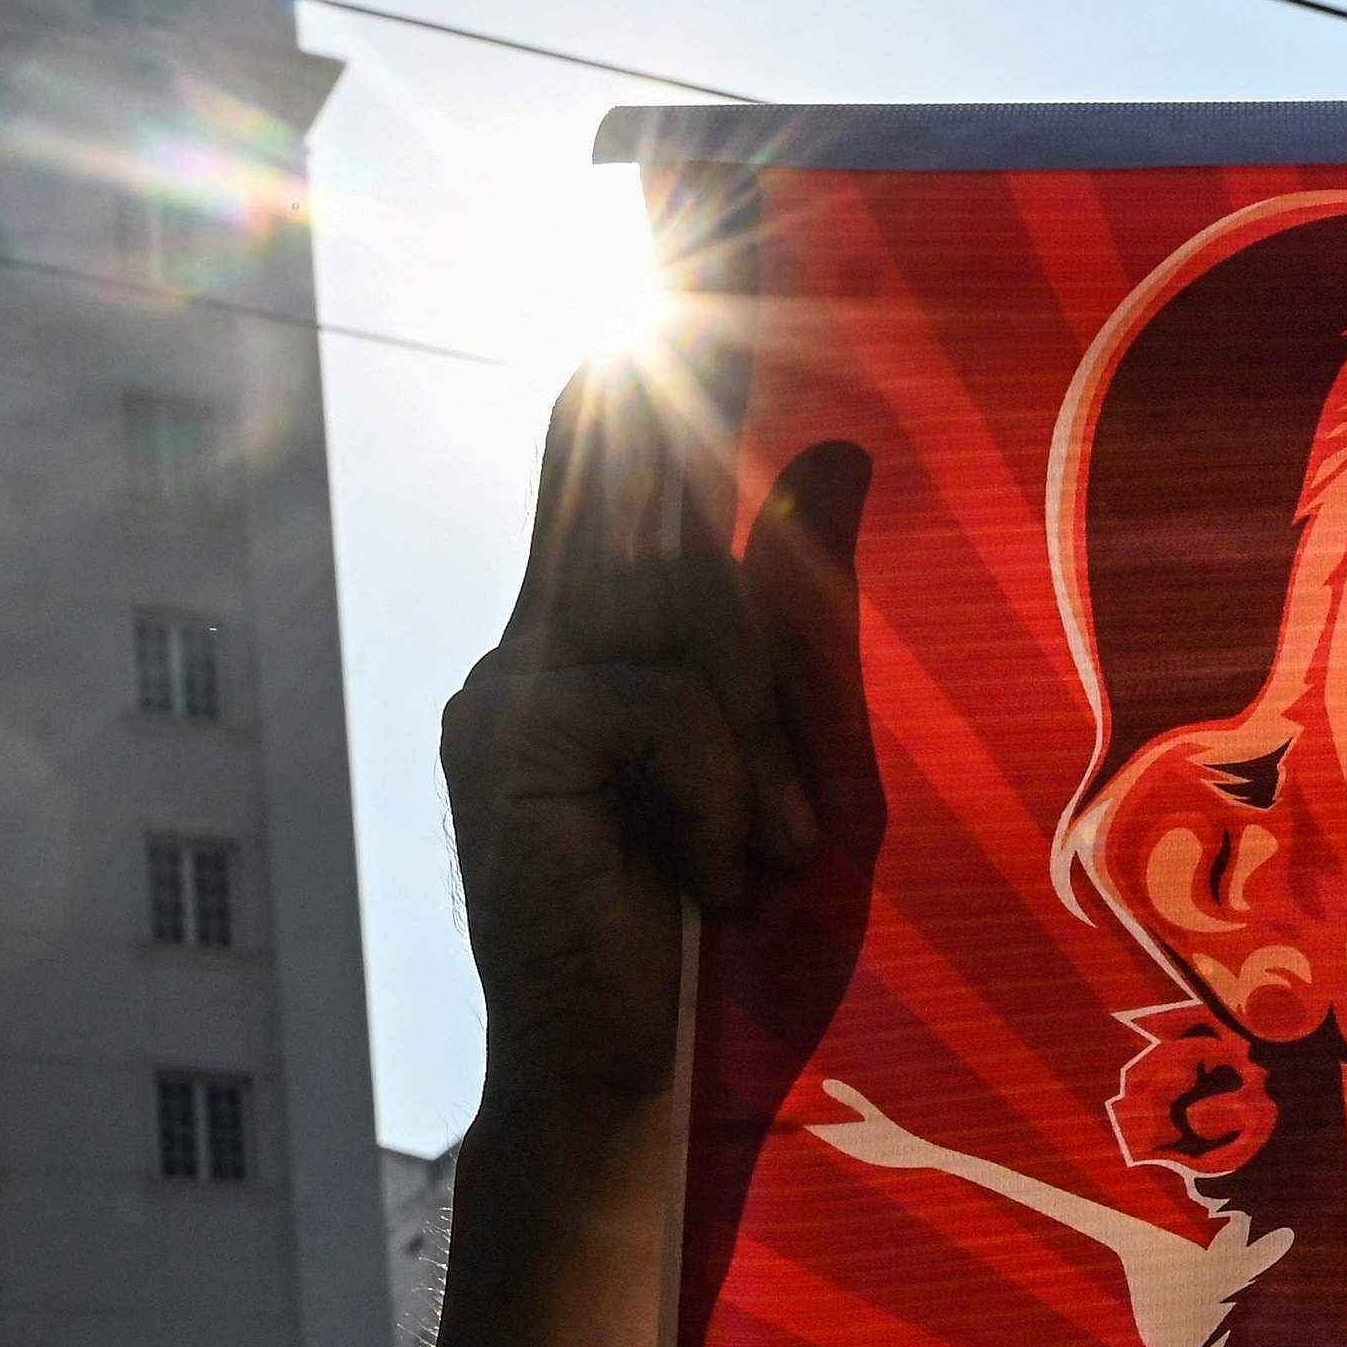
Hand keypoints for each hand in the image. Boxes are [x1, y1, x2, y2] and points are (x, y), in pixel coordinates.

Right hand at [441, 360, 870, 1110]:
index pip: (599, 471)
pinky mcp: (514, 748)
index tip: (645, 258)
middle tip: (711, 439)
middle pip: (651, 533)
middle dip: (711, 537)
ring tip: (767, 858)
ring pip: (679, 622)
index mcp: (587, 643)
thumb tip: (835, 446)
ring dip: (758, 746)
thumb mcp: (781, 753)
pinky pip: (660, 709)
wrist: (628, 1087)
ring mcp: (511, 695)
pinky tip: (711, 880)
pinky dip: (718, 797)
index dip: (616, 381)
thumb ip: (788, 608)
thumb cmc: (713, 935)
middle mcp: (532, 650)